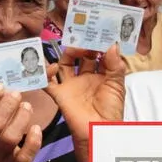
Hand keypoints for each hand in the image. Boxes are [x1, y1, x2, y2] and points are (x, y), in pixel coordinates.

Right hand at [45, 44, 125, 161]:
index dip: (98, 43)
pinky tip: (49, 66)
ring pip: (64, 64)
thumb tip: (112, 44)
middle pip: (81, 56)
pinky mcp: (59, 94)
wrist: (98, 132)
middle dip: (82, 45)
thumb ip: (115, 65)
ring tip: (71, 48)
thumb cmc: (111, 111)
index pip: (98, 54)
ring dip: (66, 54)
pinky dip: (44, 74)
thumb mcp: (117, 85)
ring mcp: (71, 85)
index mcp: (101, 75)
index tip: (98, 30)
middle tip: (83, 35)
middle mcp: (85, 77)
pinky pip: (47, 82)